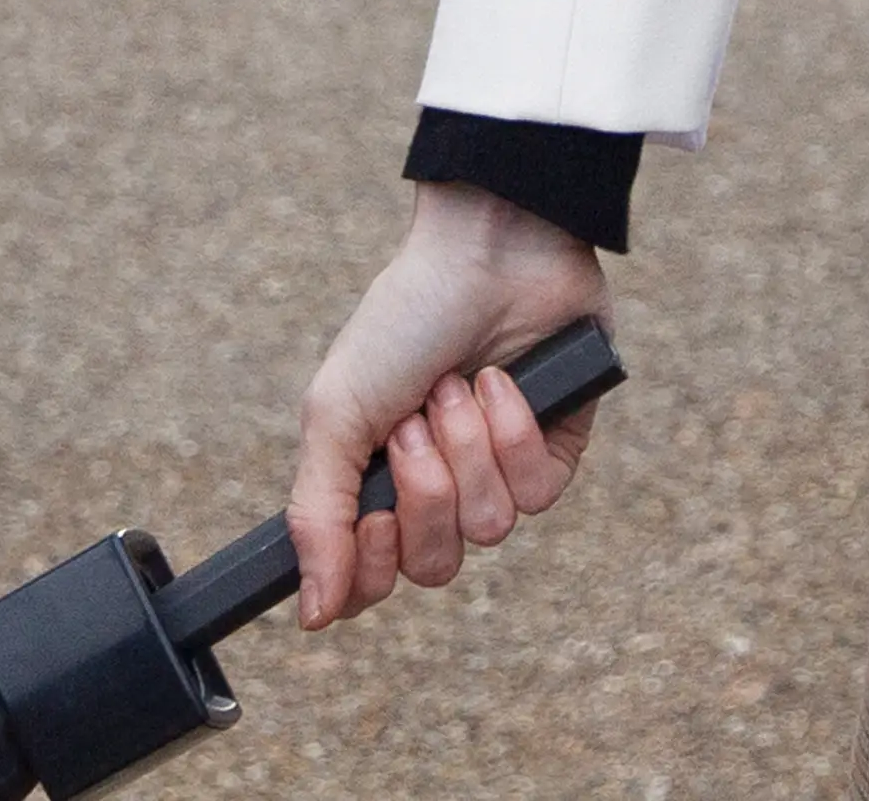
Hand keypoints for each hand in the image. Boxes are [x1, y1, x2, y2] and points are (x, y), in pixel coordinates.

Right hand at [286, 182, 602, 629]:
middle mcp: (440, 490)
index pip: (371, 585)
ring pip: (488, 529)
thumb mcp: (337, 413)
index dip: (372, 570)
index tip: (373, 517)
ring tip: (457, 384)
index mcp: (379, 484)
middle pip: (434, 565)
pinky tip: (503, 381)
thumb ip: (317, 517)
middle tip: (414, 418)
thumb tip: (312, 617)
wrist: (488, 250)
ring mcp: (500, 473)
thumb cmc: (404, 322)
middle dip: (424, 488)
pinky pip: (538, 494)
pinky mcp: (555, 452)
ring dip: (467, 448)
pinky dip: (514, 432)